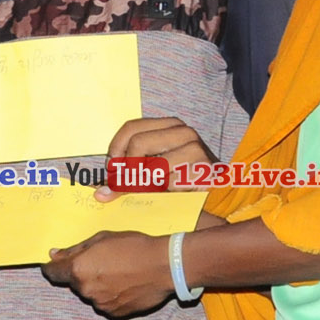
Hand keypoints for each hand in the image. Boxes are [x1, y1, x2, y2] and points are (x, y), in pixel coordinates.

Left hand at [42, 230, 172, 317]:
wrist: (164, 267)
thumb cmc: (133, 247)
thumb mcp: (102, 238)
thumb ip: (74, 249)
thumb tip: (54, 255)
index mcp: (78, 269)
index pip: (53, 273)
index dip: (54, 268)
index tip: (58, 264)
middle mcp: (85, 290)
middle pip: (74, 282)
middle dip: (83, 273)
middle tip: (105, 261)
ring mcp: (100, 304)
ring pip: (91, 293)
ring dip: (98, 285)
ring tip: (120, 272)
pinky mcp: (115, 314)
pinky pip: (106, 304)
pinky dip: (111, 295)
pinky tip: (127, 284)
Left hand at [94, 117, 216, 200]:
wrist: (219, 194)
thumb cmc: (180, 181)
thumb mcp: (151, 175)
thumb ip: (126, 179)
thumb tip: (100, 193)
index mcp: (169, 125)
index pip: (131, 127)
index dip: (115, 149)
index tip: (112, 169)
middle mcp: (183, 131)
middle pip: (138, 144)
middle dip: (128, 169)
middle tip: (129, 184)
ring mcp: (195, 148)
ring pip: (153, 166)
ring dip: (149, 183)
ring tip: (157, 188)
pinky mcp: (203, 168)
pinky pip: (171, 183)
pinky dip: (168, 192)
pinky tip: (177, 192)